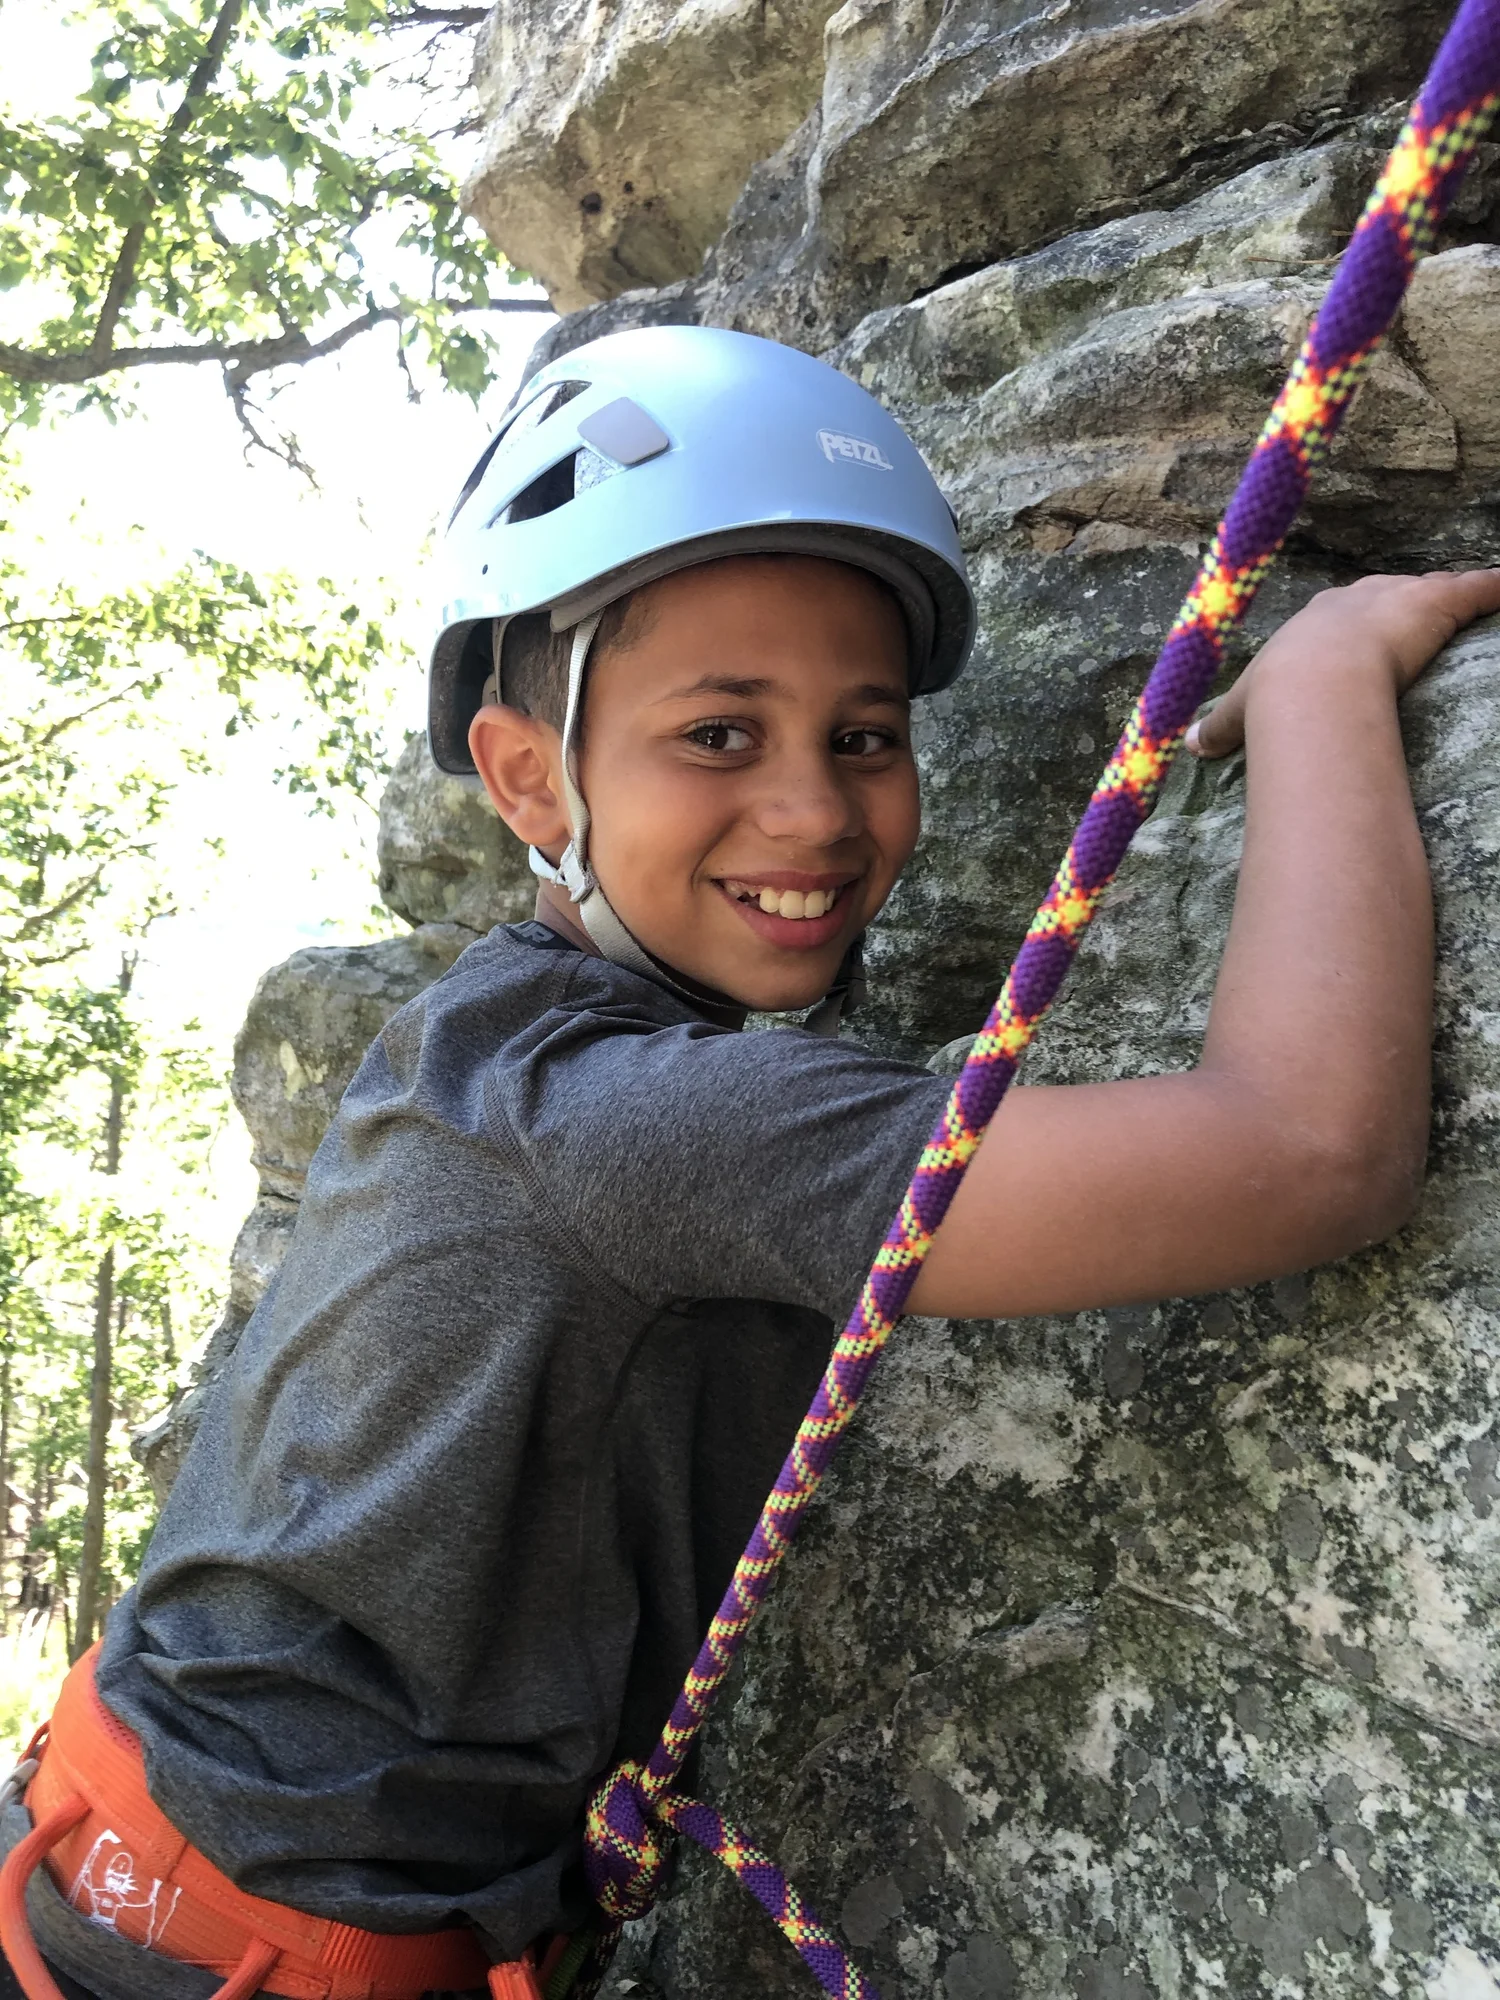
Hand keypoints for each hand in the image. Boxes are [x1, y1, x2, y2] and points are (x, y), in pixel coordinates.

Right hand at [1187, 568, 1499, 759]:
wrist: (1316, 685)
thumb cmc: (1278, 699)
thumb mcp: (1241, 712)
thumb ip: (1220, 726)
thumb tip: (1189, 744)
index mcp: (1315, 619)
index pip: (1339, 611)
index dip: (1349, 623)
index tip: (1355, 636)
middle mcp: (1357, 597)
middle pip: (1386, 592)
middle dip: (1396, 604)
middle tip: (1408, 620)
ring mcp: (1400, 597)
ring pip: (1431, 589)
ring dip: (1447, 596)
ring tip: (1464, 601)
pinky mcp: (1438, 604)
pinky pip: (1477, 590)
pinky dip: (1495, 589)